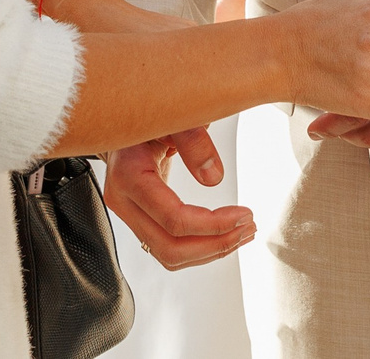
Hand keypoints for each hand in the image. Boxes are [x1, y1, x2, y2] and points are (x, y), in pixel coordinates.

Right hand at [103, 128, 253, 269]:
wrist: (122, 120)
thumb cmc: (146, 114)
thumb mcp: (172, 117)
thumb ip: (193, 140)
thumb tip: (214, 177)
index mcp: (128, 176)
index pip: (173, 219)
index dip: (213, 224)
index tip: (243, 214)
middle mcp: (123, 202)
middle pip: (170, 248)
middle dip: (214, 244)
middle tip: (247, 228)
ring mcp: (128, 214)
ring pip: (168, 255)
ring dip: (209, 251)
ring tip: (241, 233)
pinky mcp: (138, 219)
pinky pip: (167, 247)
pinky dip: (198, 247)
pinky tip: (222, 234)